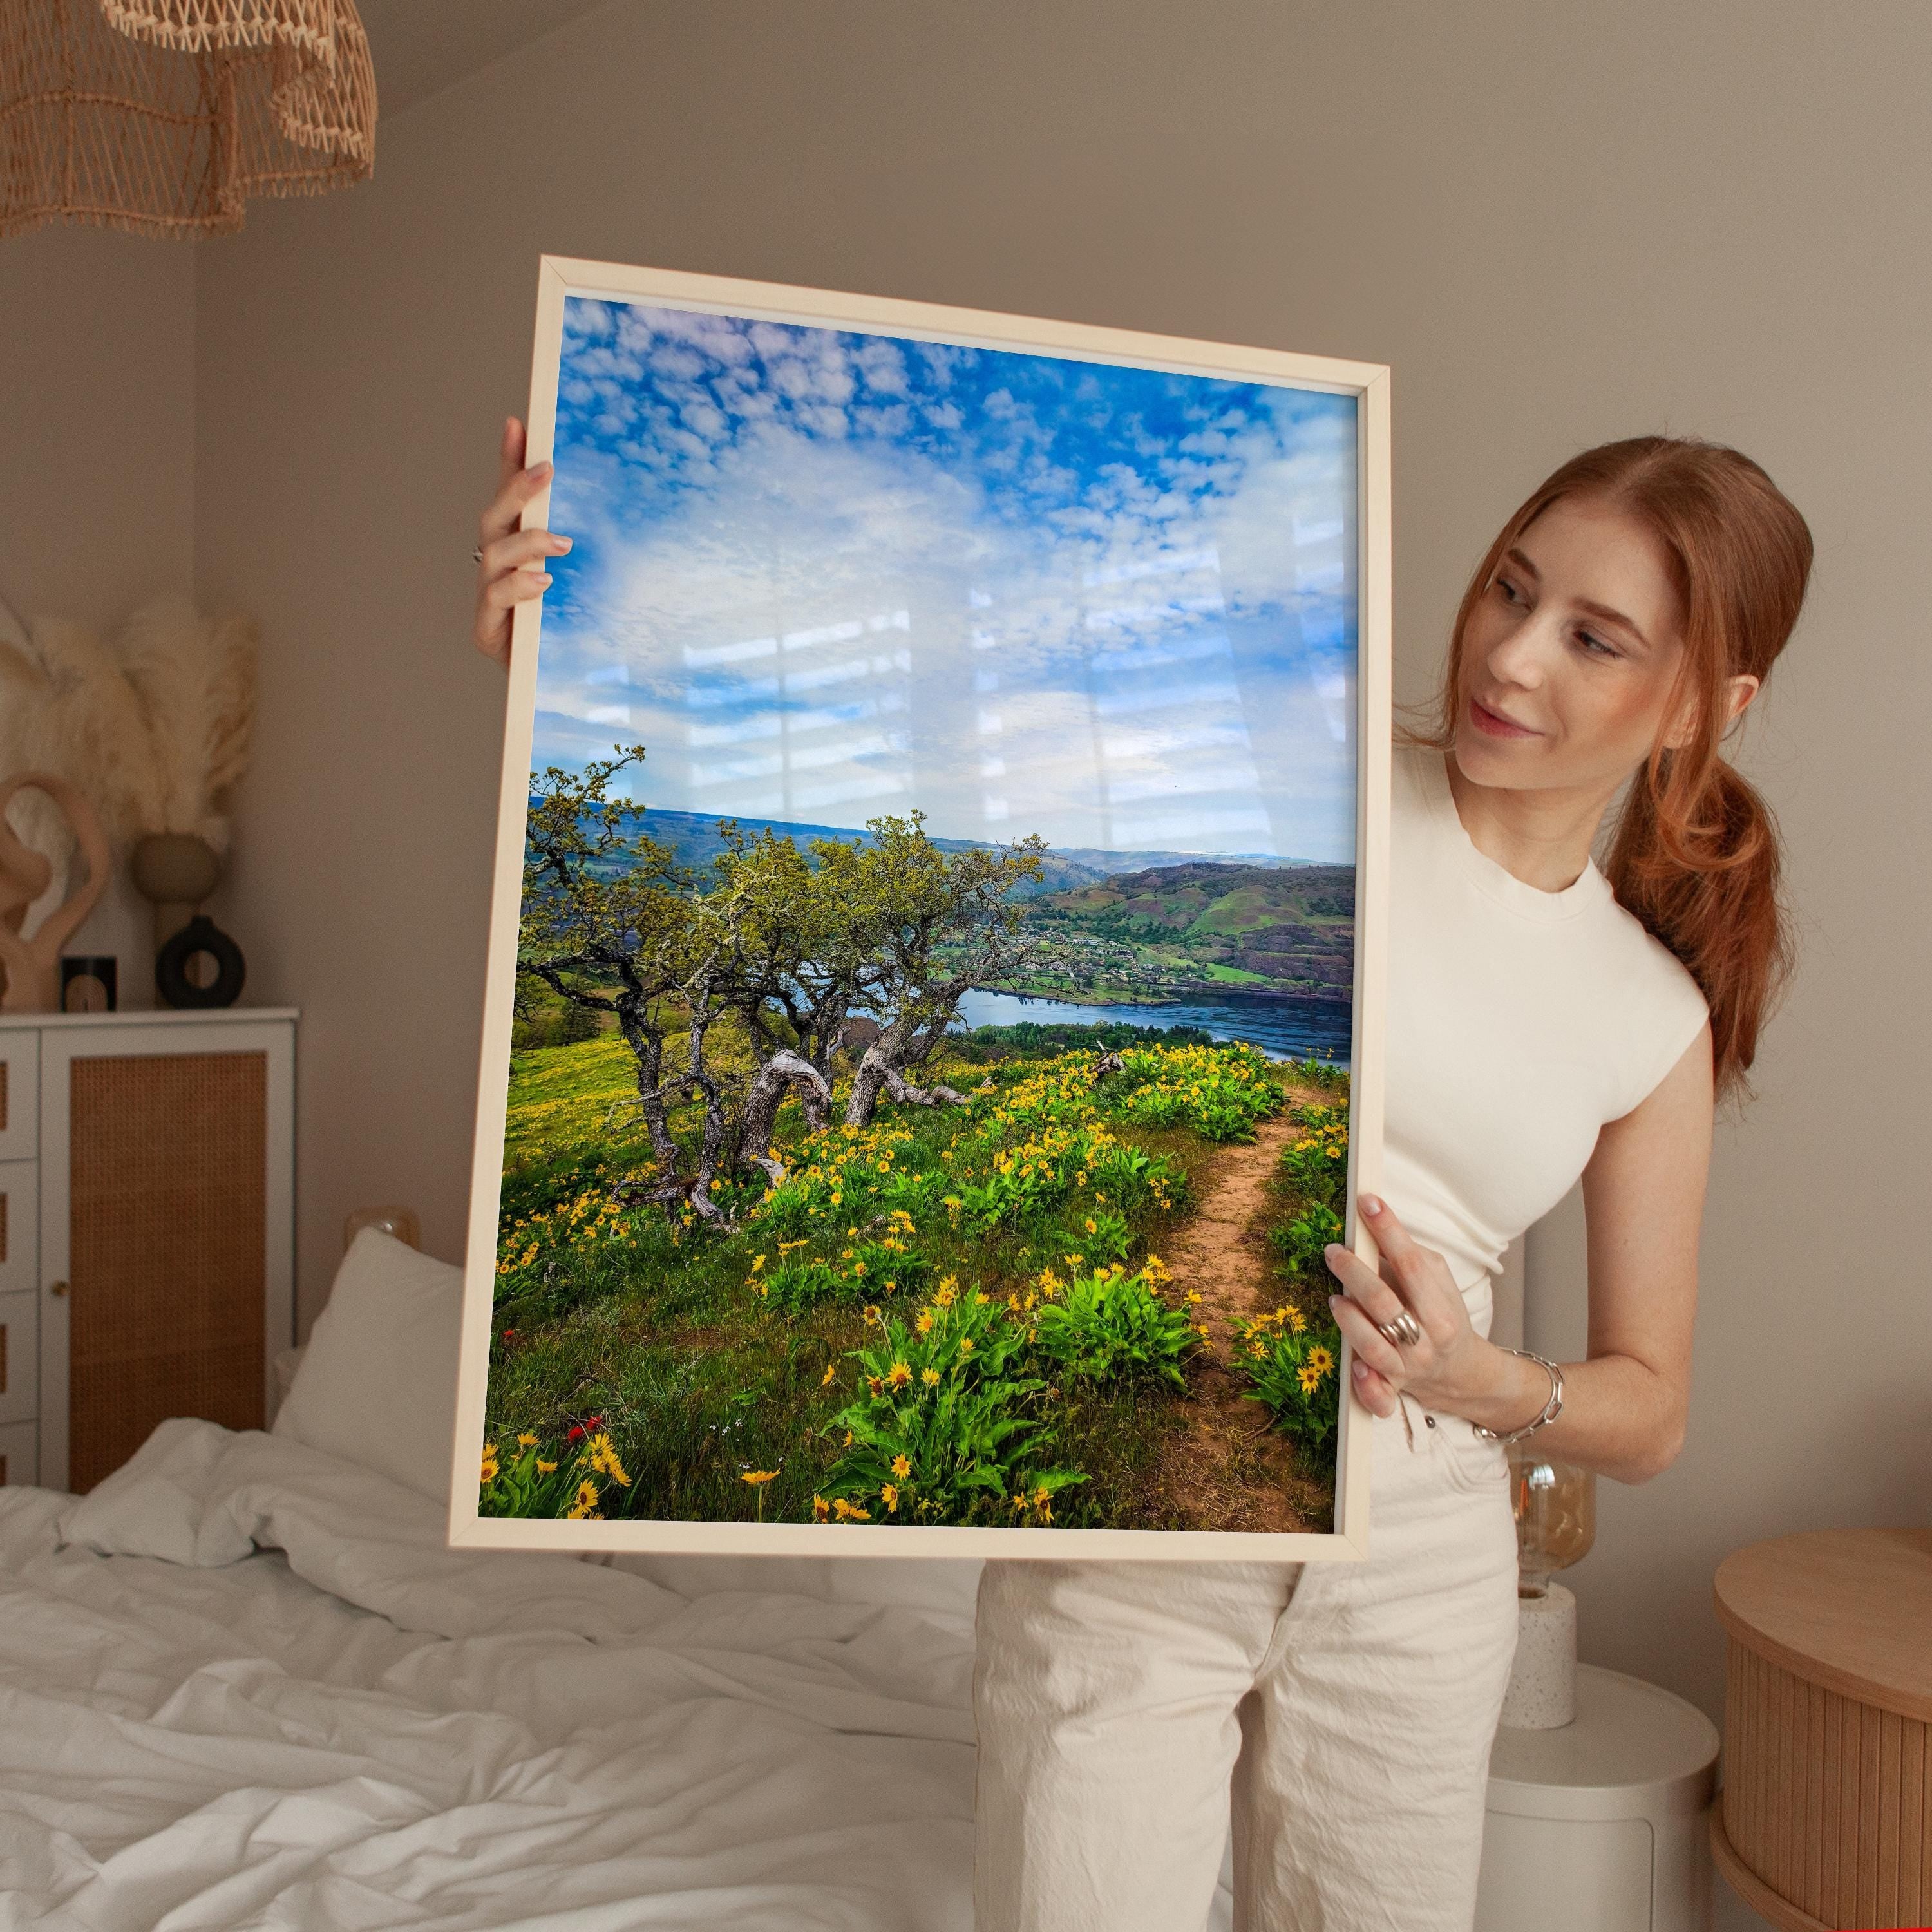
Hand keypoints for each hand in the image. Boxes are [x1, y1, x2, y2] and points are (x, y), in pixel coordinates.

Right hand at [474, 415, 570, 669]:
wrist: (553, 688)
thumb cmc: (568, 631)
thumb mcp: (588, 583)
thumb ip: (589, 549)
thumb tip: (615, 507)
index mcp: (512, 549)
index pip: (506, 497)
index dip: (508, 460)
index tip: (520, 422)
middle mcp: (493, 567)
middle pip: (492, 517)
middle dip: (516, 490)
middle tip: (546, 470)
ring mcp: (487, 598)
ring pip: (493, 555)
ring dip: (526, 542)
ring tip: (560, 543)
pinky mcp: (487, 630)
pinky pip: (496, 599)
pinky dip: (519, 586)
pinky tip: (543, 582)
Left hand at [1323, 1193, 1496, 1420]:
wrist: (1462, 1372)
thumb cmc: (1443, 1316)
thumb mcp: (1439, 1282)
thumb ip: (1411, 1259)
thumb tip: (1373, 1228)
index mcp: (1441, 1309)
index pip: (1412, 1263)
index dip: (1388, 1229)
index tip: (1367, 1202)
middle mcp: (1426, 1341)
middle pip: (1384, 1303)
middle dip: (1354, 1272)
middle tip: (1333, 1251)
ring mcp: (1409, 1370)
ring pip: (1374, 1347)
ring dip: (1349, 1320)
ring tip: (1335, 1299)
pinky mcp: (1393, 1391)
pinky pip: (1379, 1398)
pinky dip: (1366, 1386)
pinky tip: (1355, 1367)